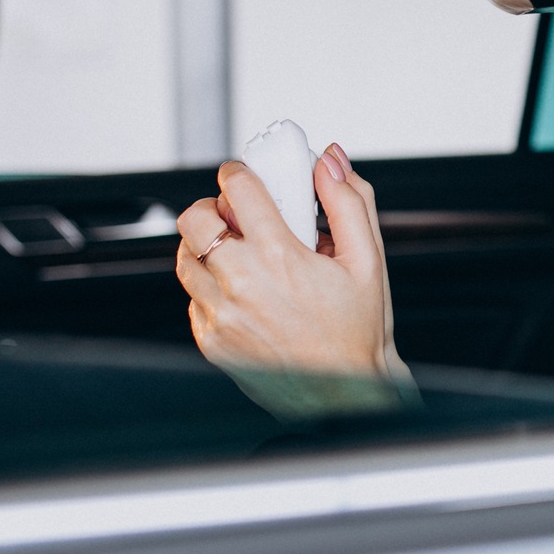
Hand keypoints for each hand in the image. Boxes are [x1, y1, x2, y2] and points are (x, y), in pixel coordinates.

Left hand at [176, 144, 413, 419]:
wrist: (346, 394)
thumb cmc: (359, 331)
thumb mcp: (368, 259)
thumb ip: (348, 200)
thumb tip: (329, 159)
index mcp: (280, 256)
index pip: (236, 188)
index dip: (239, 172)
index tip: (246, 176)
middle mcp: (243, 284)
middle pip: (194, 218)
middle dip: (213, 207)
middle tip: (235, 214)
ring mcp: (221, 316)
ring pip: (185, 258)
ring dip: (206, 246)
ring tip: (238, 253)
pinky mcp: (212, 342)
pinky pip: (192, 298)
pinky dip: (210, 287)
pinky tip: (242, 292)